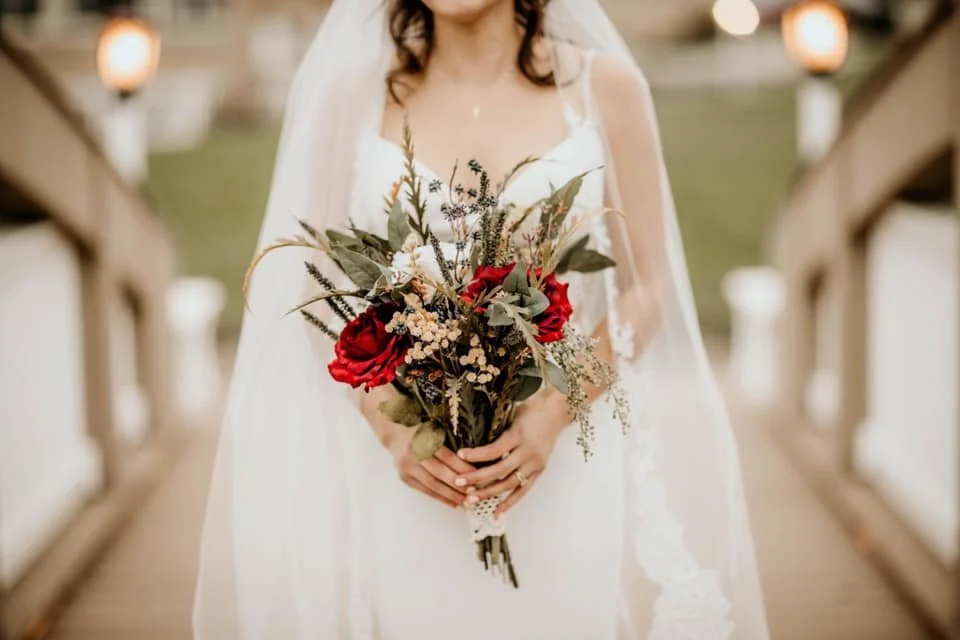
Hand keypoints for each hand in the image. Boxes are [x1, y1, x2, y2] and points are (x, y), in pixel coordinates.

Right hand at [385, 425, 475, 508]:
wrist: (395, 434)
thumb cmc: (421, 431)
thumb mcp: (435, 430)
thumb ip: (450, 444)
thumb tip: (473, 462)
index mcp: (423, 438)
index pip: (446, 456)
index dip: (462, 467)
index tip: (477, 476)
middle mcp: (413, 453)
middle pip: (439, 473)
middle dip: (458, 485)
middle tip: (473, 494)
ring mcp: (407, 467)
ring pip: (432, 485)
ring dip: (450, 496)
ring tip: (466, 503)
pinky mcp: (405, 478)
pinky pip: (425, 491)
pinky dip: (441, 498)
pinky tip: (453, 503)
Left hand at [454, 394, 566, 516]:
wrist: (556, 412)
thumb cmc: (532, 409)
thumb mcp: (511, 414)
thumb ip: (495, 429)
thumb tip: (471, 439)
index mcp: (519, 435)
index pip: (495, 449)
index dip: (476, 454)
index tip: (460, 455)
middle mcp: (528, 451)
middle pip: (500, 470)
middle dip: (477, 478)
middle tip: (459, 483)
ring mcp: (535, 463)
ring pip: (510, 483)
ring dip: (489, 493)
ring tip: (471, 499)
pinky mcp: (539, 470)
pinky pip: (523, 489)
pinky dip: (510, 502)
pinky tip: (497, 511)